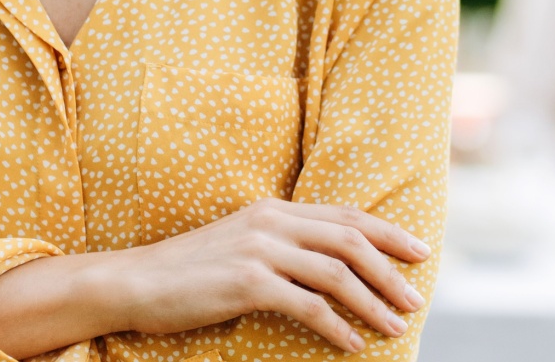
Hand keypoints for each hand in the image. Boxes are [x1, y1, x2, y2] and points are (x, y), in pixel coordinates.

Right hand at [95, 198, 429, 351]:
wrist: (134, 282)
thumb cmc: (188, 272)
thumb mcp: (240, 243)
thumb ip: (281, 245)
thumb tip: (328, 267)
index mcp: (273, 209)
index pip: (346, 215)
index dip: (388, 234)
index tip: (420, 253)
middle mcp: (271, 222)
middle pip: (351, 240)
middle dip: (391, 270)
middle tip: (416, 298)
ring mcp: (260, 250)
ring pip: (336, 274)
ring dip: (373, 302)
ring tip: (395, 326)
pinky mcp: (248, 282)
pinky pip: (308, 306)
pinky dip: (337, 327)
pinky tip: (353, 345)